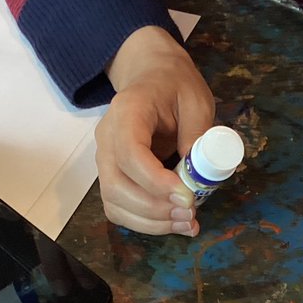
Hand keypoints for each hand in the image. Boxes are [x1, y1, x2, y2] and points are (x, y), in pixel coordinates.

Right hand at [98, 26, 214, 236]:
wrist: (152, 79)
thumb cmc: (175, 87)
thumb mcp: (196, 101)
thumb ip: (197, 134)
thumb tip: (195, 176)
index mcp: (127, 111)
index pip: (130, 153)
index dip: (156, 182)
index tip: (187, 197)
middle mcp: (107, 138)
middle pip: (116, 185)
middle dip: (154, 209)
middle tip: (190, 215)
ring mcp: (105, 159)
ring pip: (114, 203)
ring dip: (151, 222)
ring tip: (186, 223)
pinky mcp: (111, 176)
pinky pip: (119, 208)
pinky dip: (144, 223)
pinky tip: (172, 223)